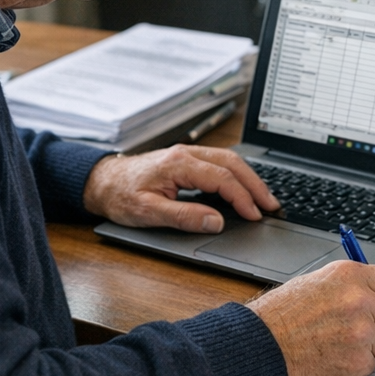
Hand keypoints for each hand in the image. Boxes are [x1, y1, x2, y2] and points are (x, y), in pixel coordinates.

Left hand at [82, 145, 277, 231]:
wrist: (102, 181)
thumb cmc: (121, 195)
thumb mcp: (149, 212)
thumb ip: (184, 217)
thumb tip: (216, 222)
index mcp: (179, 164)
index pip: (222, 179)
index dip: (242, 198)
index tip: (255, 215)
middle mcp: (187, 154)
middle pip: (233, 163)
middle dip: (256, 185)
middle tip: (272, 206)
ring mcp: (188, 154)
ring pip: (229, 160)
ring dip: (249, 178)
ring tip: (264, 199)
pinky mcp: (187, 159)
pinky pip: (220, 162)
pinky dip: (237, 175)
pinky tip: (244, 188)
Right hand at [247, 260, 374, 375]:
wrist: (263, 344)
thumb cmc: (284, 314)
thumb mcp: (319, 281)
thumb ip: (354, 286)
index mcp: (351, 276)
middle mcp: (360, 300)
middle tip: (370, 331)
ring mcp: (360, 332)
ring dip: (371, 348)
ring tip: (342, 344)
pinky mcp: (357, 360)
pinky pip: (372, 365)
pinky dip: (357, 365)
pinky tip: (335, 357)